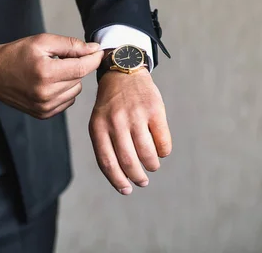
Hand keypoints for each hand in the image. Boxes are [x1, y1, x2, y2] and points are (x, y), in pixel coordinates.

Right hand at [0, 34, 104, 118]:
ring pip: (75, 90)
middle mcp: (46, 93)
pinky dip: (63, 91)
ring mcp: (45, 106)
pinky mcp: (43, 114)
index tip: (98, 51)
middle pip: (79, 78)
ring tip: (51, 72)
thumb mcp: (42, 41)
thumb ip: (70, 45)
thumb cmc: (16, 54)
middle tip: (58, 59)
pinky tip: (48, 83)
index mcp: (46, 73)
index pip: (82, 67)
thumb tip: (93, 49)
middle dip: (75, 66)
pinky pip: (67, 101)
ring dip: (70, 80)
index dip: (94, 58)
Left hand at [89, 70, 171, 194]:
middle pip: (128, 161)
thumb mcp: (99, 120)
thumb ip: (105, 144)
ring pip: (147, 153)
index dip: (117, 180)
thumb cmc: (112, 104)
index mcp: (98, 126)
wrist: (124, 71)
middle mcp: (115, 121)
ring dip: (151, 165)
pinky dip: (163, 151)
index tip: (126, 190)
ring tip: (152, 166)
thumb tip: (121, 176)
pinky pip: (162, 141)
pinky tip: (161, 151)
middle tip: (142, 181)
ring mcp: (135, 115)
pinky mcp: (154, 109)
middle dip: (137, 177)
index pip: (107, 162)